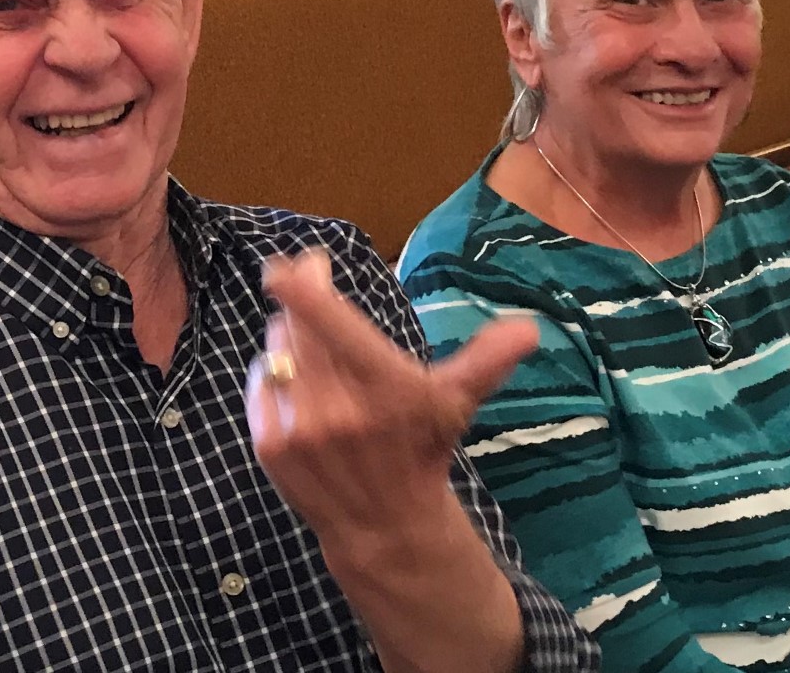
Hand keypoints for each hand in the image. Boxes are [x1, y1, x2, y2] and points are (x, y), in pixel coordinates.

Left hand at [245, 249, 537, 546]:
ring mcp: (299, 428)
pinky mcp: (269, 445)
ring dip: (290, 336)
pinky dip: (274, 372)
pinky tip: (300, 387)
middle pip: (297, 324)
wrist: (385, 525)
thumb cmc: (422, 447)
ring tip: (318, 352)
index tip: (285, 264)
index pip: (331, 323)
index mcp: (385, 388)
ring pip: (276, 348)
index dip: (301, 288)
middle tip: (315, 288)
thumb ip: (487, 359)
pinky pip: (260, 380)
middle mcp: (338, 408)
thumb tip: (529, 328)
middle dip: (302, 300)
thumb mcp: (457, 401)